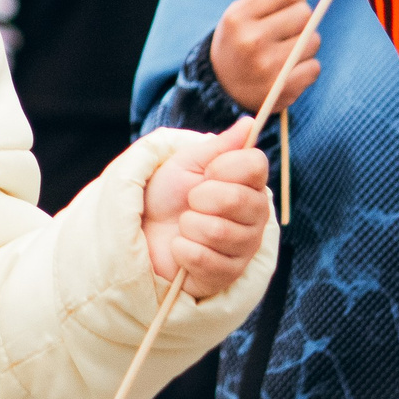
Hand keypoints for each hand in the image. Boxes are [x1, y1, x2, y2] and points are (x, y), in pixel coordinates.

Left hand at [141, 120, 271, 300]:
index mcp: (250, 184)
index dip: (223, 167)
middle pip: (239, 200)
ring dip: (188, 226)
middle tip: (190, 202)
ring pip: (219, 231)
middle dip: (200, 198)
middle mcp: (255, 216)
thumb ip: (220, 146)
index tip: (205, 173)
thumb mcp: (187, 163)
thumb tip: (249, 122)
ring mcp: (244, 248)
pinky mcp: (227, 275)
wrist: (142, 229)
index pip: (255, 165)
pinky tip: (181, 248)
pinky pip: (206, 259)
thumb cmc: (166, 195)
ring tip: (184, 226)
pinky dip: (182, 250)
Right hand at [210, 0, 319, 113]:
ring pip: (313, 40)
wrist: (221, 89)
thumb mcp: (241, 13)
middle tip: (287, 29)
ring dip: (305, 44)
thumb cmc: (238, 42)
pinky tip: (289, 69)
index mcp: (237, 16)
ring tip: (286, 50)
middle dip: (300, 19)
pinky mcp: (281, 89)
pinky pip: (315, 67)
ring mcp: (266, 66)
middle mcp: (250, 40)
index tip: (288, 3)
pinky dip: (306, 67)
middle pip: (305, 13)